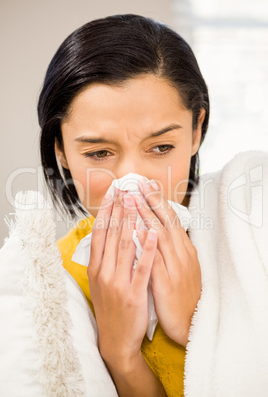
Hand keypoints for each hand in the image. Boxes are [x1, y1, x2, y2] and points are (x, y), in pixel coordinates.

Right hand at [87, 188, 157, 369]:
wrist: (115, 339)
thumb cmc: (111, 307)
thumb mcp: (100, 282)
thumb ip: (103, 258)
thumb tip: (107, 234)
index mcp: (96, 268)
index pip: (100, 233)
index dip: (106, 211)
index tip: (112, 193)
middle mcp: (104, 272)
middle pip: (111, 234)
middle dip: (119, 209)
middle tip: (125, 189)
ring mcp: (118, 282)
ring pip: (124, 246)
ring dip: (130, 221)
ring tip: (136, 201)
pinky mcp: (133, 293)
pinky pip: (141, 267)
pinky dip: (146, 248)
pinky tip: (151, 232)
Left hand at [134, 180, 200, 346]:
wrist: (189, 322)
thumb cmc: (181, 293)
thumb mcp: (180, 266)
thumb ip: (170, 248)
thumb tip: (157, 229)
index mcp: (184, 250)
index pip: (170, 219)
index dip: (158, 200)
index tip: (146, 184)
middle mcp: (181, 254)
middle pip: (166, 222)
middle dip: (152, 200)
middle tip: (139, 183)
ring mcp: (174, 268)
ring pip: (160, 236)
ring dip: (146, 216)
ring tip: (133, 199)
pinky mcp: (166, 283)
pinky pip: (154, 260)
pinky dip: (146, 245)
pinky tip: (136, 232)